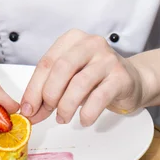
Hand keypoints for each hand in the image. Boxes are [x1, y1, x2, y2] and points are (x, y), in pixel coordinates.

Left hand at [20, 29, 148, 126]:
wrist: (132, 80)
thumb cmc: (96, 78)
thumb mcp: (69, 79)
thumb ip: (49, 92)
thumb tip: (29, 112)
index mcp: (72, 39)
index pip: (47, 62)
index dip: (34, 88)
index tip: (27, 109)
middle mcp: (90, 43)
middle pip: (61, 69)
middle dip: (49, 95)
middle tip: (47, 112)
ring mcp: (107, 58)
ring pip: (79, 83)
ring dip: (66, 106)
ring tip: (63, 117)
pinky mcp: (121, 77)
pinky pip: (99, 97)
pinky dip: (87, 113)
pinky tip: (83, 119)